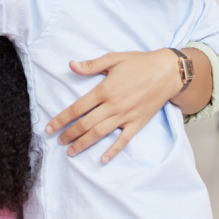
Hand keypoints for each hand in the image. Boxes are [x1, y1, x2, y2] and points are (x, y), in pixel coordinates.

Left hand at [46, 49, 181, 163]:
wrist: (168, 71)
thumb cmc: (139, 63)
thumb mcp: (114, 59)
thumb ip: (91, 65)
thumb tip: (71, 65)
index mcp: (104, 90)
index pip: (78, 108)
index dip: (62, 119)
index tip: (50, 127)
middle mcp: (113, 106)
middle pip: (86, 124)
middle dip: (69, 134)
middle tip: (58, 141)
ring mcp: (126, 116)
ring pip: (100, 134)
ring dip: (84, 144)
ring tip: (71, 151)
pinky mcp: (138, 123)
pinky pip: (123, 140)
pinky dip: (113, 151)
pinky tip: (102, 159)